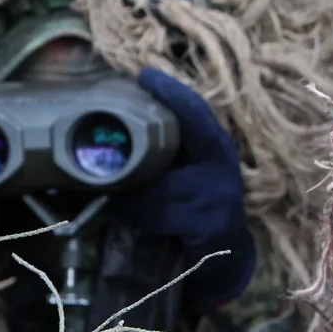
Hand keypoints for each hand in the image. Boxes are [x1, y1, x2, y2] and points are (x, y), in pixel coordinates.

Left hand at [124, 68, 255, 306]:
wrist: (227, 256)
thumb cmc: (198, 206)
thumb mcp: (191, 173)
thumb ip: (169, 151)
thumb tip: (120, 125)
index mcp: (217, 147)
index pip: (197, 112)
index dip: (172, 92)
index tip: (145, 75)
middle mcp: (223, 167)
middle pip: (169, 149)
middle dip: (133, 157)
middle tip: (105, 160)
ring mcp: (219, 199)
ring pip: (157, 190)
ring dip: (133, 200)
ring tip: (122, 205)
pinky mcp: (209, 228)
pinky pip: (161, 218)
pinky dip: (146, 222)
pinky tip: (144, 226)